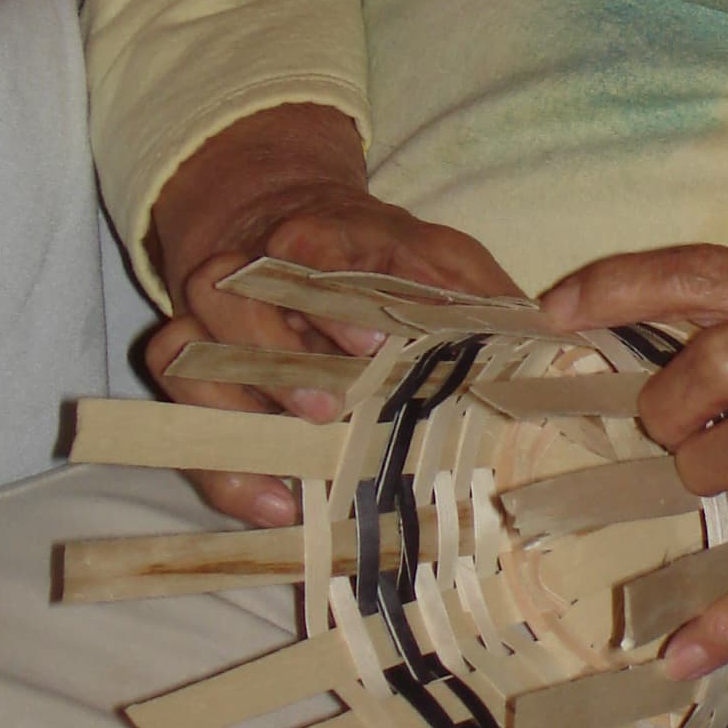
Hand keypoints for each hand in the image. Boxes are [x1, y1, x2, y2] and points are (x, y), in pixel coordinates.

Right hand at [146, 104, 522, 526]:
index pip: (308, 252)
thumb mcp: (438, 255)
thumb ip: (479, 290)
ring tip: (296, 468)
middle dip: (273, 356)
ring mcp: (208, 322)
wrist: (282, 224)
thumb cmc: (377, 253)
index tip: (372, 343)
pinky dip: (221, 467)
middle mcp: (245, 270)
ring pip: (185, 355)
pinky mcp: (192, 373)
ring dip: (237, 409)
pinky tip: (278, 504)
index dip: (332, 298)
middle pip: (228, 300)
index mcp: (315, 237)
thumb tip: (546, 335)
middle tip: (329, 409)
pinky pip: (182, 416)